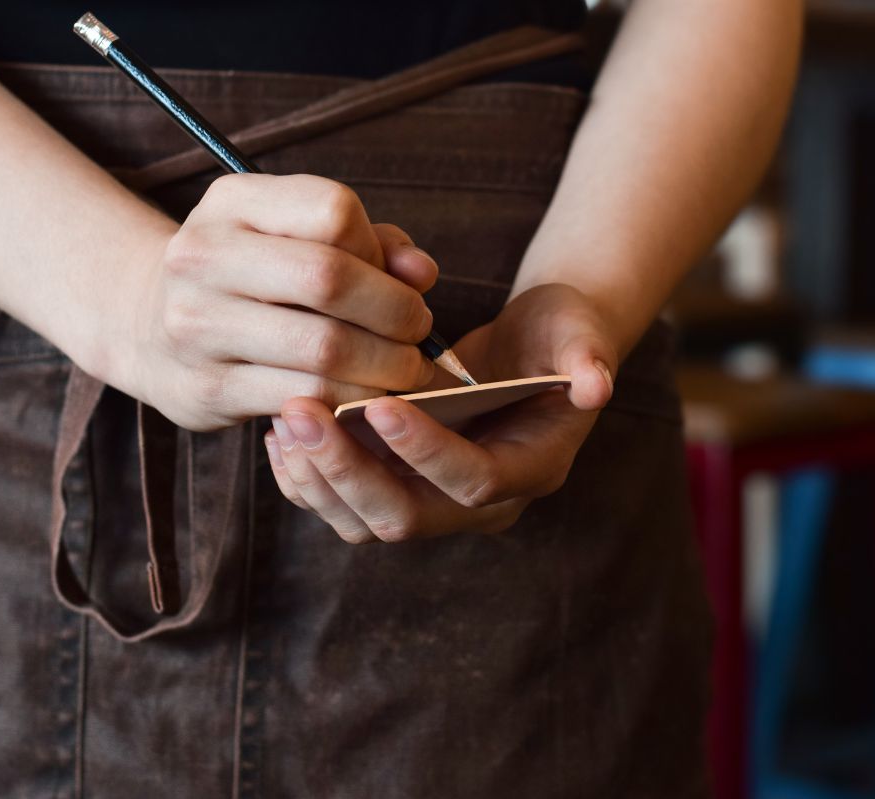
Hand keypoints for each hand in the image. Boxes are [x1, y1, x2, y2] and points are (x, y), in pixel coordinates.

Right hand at [111, 173, 439, 430]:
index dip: (379, 249)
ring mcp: (198, 325)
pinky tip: (366, 397)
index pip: (333, 210)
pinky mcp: (207, 389)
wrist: (148, 328)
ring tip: (403, 369)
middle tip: (417, 332)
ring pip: (324, 348)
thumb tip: (421, 273)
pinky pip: (306, 398)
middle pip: (330, 278)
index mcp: (232, 202)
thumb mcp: (296, 237)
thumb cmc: (251, 277)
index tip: (394, 278)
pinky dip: (352, 400)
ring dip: (385, 365)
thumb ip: (371, 244)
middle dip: (395, 312)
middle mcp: (204, 255)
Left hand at [263, 283, 620, 542]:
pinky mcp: (400, 487)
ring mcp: (436, 502)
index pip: (475, 482)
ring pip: (366, 521)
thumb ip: (589, 355)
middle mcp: (481, 503)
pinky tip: (279, 433)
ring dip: (319, 478)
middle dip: (348, 470)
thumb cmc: (559, 335)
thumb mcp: (581, 333)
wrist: (534, 348)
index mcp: (531, 469)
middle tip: (301, 412)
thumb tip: (595, 385)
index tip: (379, 405)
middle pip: (407, 516)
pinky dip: (308, 479)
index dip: (428, 452)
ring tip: (285, 420)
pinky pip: (345, 505)